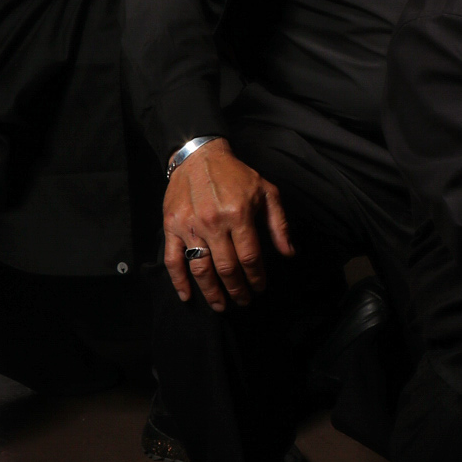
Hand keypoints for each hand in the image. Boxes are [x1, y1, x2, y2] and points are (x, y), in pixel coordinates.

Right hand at [163, 141, 294, 312]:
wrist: (199, 156)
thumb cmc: (236, 175)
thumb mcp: (267, 192)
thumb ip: (278, 224)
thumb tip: (289, 253)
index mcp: (238, 215)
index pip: (250, 257)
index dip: (256, 277)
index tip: (260, 288)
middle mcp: (213, 223)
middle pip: (227, 268)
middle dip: (237, 289)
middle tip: (243, 302)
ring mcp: (190, 227)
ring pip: (201, 268)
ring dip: (211, 291)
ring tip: (221, 306)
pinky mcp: (172, 227)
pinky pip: (173, 260)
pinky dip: (178, 281)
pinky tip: (187, 296)